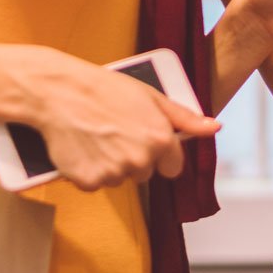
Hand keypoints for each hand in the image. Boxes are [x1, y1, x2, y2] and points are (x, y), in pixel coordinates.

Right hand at [24, 50, 221, 191]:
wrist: (58, 92)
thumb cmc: (103, 89)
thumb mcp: (150, 96)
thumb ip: (184, 117)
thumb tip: (214, 127)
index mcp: (160, 140)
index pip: (172, 167)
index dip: (159, 154)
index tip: (143, 141)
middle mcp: (140, 160)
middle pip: (144, 174)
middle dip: (133, 158)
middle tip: (114, 133)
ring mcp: (113, 173)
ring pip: (119, 179)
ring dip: (110, 165)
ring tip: (96, 137)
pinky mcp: (88, 181)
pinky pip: (94, 184)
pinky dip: (88, 171)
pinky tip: (82, 148)